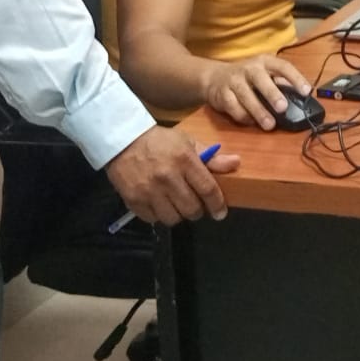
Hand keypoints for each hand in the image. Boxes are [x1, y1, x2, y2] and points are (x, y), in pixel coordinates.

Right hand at [105, 126, 241, 226]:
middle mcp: (168, 178)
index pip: (207, 189)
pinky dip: (159, 216)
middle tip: (195, 205)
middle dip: (198, 210)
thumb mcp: (187, 142)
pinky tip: (160, 205)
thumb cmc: (160, 141)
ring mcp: (149, 191)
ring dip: (179, 215)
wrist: (123, 141)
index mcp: (184, 160)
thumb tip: (236, 163)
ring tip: (177, 205)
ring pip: (173, 218)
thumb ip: (211, 157)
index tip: (220, 213)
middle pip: (191, 209)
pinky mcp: (134, 200)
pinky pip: (153, 219)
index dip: (217, 204)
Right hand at [202, 54, 312, 130]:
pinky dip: (244, 117)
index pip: (283, 66)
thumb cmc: (247, 77)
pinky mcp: (222, 94)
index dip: (296, 78)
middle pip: (261, 80)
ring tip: (270, 125)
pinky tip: (252, 122)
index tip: (307, 91)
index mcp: (265, 62)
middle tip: (283, 108)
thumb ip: (280, 83)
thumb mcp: (264, 74)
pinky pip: (234, 108)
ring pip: (246, 96)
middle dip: (272, 94)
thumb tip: (300, 98)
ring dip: (259, 112)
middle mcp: (249, 68)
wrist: (214, 77)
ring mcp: (234, 80)